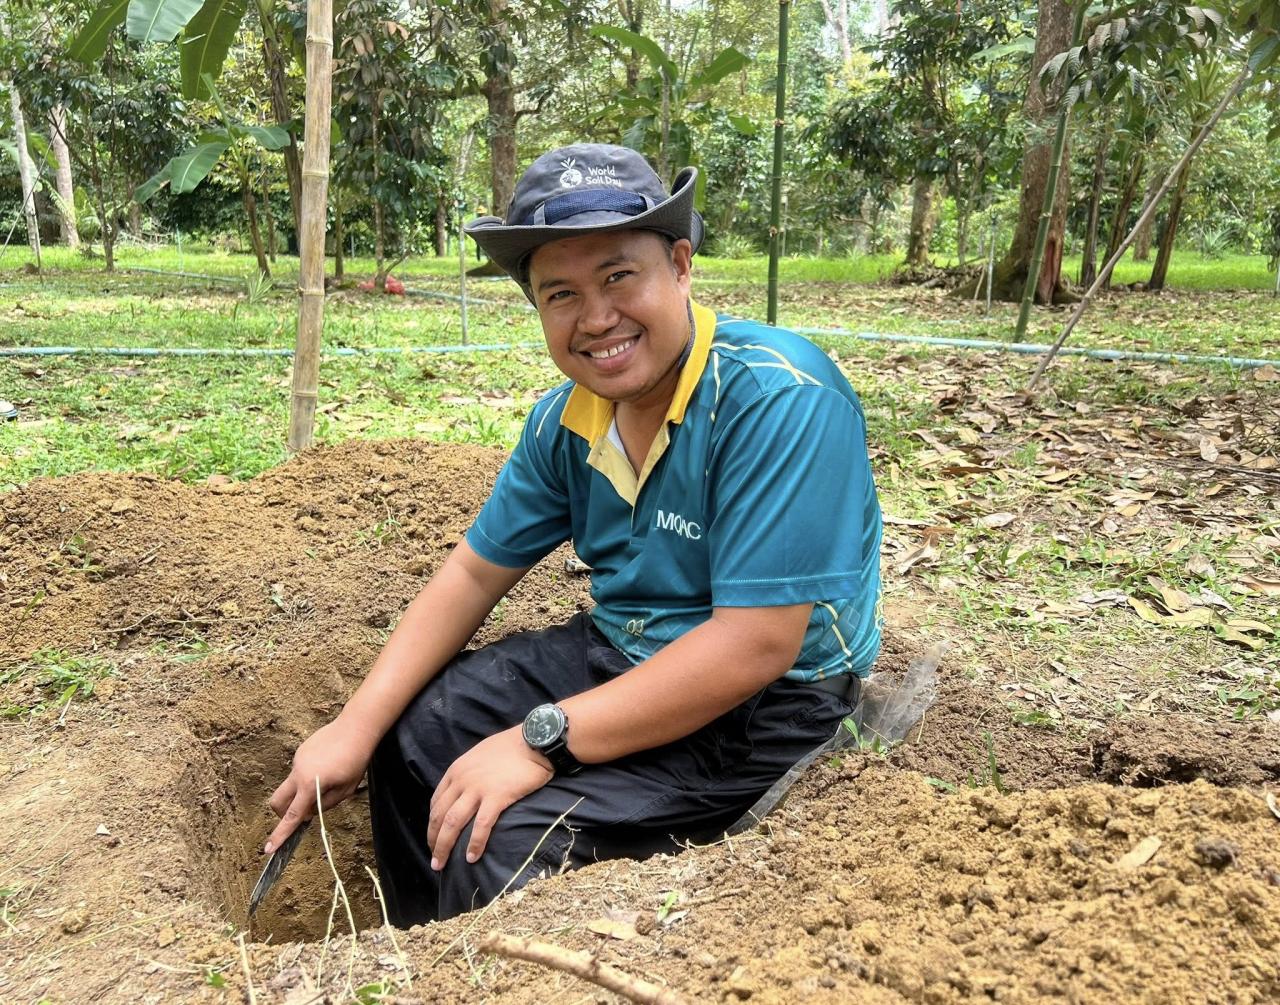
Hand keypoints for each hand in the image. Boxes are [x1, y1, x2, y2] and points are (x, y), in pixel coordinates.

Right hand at [266, 717, 377, 853]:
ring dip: (300, 793)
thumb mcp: (346, 790)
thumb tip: (309, 813)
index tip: (268, 849)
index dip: (280, 834)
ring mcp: (297, 760)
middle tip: (304, 814)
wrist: (356, 727)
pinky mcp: (301, 752)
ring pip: (290, 786)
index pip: (293, 816)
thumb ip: (325, 805)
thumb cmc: (356, 759)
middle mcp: (298, 772)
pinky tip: (327, 767)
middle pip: (278, 801)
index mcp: (310, 784)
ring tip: (328, 781)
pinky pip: (299, 771)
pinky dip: (306, 778)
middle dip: (283, 813)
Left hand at [428, 727, 552, 869]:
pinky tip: (471, 858)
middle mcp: (462, 780)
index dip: (432, 824)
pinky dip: (474, 844)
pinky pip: (481, 825)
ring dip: (444, 847)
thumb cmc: (512, 746)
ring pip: (452, 823)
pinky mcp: (497, 797)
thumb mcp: (480, 755)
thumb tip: (466, 789)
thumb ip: (469, 772)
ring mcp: (478, 788)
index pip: (436, 802)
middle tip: (434, 860)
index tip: (435, 839)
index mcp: (457, 770)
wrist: (534, 740)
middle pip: (439, 816)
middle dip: (433, 840)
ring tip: (441, 865)